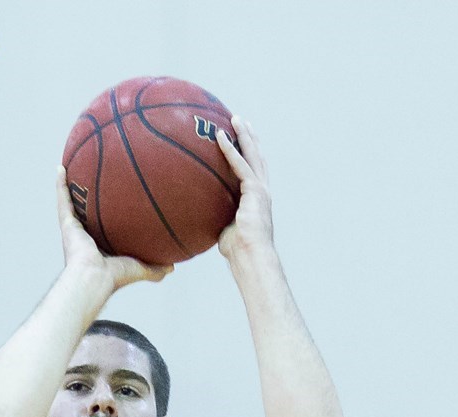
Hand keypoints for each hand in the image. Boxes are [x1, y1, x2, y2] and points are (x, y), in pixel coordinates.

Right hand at [55, 167, 171, 290]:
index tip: (106, 200)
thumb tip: (173, 266)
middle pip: (83, 210)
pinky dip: (60, 183)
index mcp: (96, 245)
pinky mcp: (67, 224)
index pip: (99, 225)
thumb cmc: (115, 277)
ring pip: (70, 201)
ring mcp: (73, 229)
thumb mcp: (140, 268)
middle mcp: (82, 235)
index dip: (101, 214)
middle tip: (88, 177)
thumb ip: (155, 268)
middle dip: (84, 196)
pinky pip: (63, 199)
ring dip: (68, 185)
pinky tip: (61, 167)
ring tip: (69, 165)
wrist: (95, 278)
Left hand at [216, 116, 273, 260]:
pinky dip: (230, 150)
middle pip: (257, 156)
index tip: (241, 139)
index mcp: (256, 198)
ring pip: (252, 154)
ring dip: (244, 135)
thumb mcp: (223, 229)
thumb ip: (215, 218)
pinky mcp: (255, 191)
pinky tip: (220, 137)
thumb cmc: (236, 250)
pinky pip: (240, 165)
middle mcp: (261, 190)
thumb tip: (196, 218)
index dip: (248, 153)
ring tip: (235, 118)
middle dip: (250, 137)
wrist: (251, 256)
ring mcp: (260, 189)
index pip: (252, 169)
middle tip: (241, 121)